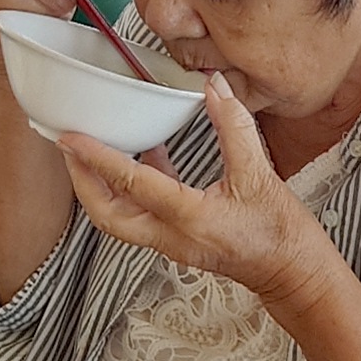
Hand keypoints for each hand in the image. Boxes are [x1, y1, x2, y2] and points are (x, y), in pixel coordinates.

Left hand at [62, 83, 314, 299]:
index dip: (98, 157)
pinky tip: (142, 152)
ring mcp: (171, 243)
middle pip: (106, 215)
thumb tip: (214, 86)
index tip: (70, 136)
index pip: (132, 184)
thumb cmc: (281, 233)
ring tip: (88, 150)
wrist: (293, 274)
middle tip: (67, 146)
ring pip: (118, 219)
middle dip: (81, 182)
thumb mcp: (260, 175)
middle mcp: (171, 236)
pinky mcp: (177, 241)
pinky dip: (130, 187)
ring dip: (99, 187)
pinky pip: (140, 215)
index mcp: (190, 218)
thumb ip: (234, 127)